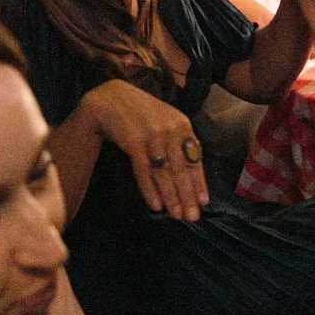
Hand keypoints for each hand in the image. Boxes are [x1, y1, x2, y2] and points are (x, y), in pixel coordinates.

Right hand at [80, 80, 208, 220]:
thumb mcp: (166, 120)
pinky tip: (155, 204)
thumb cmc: (142, 113)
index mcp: (182, 124)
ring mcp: (152, 135)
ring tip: (176, 215)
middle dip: (187, 195)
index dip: (199, 182)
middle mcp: (170, 129)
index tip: (204, 202)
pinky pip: (144, 170)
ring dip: (171, 196)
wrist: (111, 98)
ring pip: (164, 172)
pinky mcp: (133, 141)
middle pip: (181, 168)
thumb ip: (180, 142)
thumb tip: (193, 171)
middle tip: (192, 216)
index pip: (194, 158)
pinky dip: (150, 189)